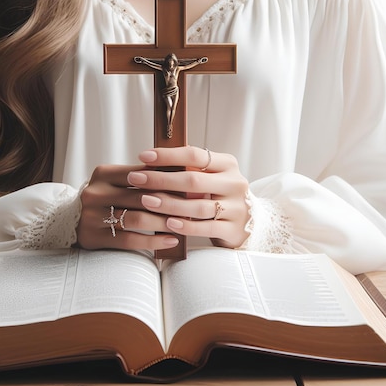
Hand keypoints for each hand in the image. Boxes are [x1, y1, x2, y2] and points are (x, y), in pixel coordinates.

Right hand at [77, 164, 180, 251]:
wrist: (72, 219)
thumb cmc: (106, 198)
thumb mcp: (116, 181)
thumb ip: (141, 177)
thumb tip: (180, 172)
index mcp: (103, 174)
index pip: (139, 174)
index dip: (165, 179)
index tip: (187, 185)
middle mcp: (95, 193)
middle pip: (140, 197)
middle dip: (169, 202)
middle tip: (191, 206)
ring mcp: (91, 216)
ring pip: (137, 219)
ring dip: (164, 223)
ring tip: (183, 224)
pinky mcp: (93, 237)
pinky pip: (130, 240)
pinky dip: (154, 241)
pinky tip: (171, 240)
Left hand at [128, 146, 250, 248]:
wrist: (249, 223)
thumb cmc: (220, 196)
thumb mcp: (212, 177)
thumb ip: (191, 169)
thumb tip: (153, 160)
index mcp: (227, 165)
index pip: (195, 155)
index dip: (168, 155)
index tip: (144, 156)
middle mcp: (234, 183)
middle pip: (193, 180)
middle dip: (161, 179)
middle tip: (136, 178)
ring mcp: (236, 207)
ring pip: (198, 205)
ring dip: (168, 203)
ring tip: (146, 201)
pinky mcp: (233, 229)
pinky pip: (205, 227)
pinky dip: (185, 225)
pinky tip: (168, 223)